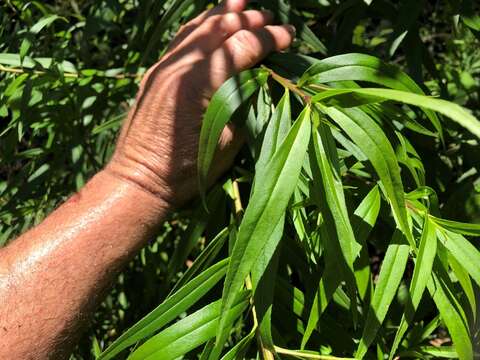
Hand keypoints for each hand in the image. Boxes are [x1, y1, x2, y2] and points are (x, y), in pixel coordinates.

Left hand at [106, 0, 294, 207]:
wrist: (139, 181)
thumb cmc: (186, 171)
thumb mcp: (227, 143)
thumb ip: (246, 105)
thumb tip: (264, 80)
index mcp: (199, 83)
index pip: (242, 47)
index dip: (268, 38)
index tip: (288, 36)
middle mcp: (178, 67)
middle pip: (220, 28)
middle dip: (248, 19)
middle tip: (270, 18)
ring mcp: (162, 67)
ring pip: (197, 27)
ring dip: (222, 13)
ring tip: (241, 1)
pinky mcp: (154, 73)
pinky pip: (180, 39)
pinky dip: (199, 26)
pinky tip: (210, 21)